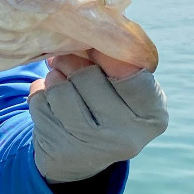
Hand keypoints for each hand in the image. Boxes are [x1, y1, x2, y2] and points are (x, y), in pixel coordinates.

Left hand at [27, 48, 167, 184]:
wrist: (80, 155)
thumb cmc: (105, 104)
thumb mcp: (121, 84)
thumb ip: (111, 59)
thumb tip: (80, 38)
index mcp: (154, 115)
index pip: (130, 71)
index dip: (105, 51)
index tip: (92, 46)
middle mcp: (129, 137)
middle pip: (88, 76)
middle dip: (71, 62)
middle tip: (65, 61)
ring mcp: (94, 148)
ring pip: (60, 90)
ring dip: (54, 79)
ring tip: (59, 82)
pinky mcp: (61, 151)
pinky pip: (40, 103)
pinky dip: (39, 95)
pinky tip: (49, 104)